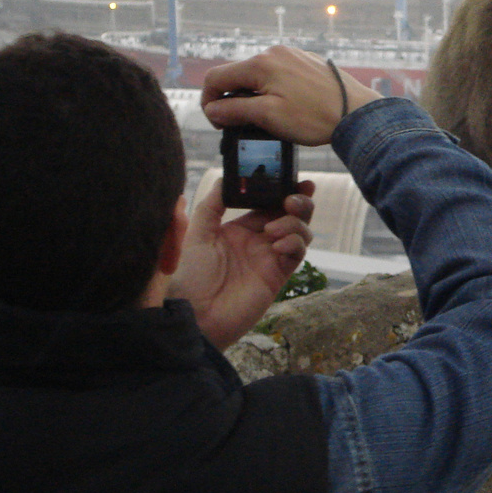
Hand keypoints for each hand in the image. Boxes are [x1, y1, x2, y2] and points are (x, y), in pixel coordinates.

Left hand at [168, 179, 316, 349]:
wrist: (195, 315)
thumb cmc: (190, 277)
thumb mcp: (197, 234)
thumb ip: (212, 205)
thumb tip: (226, 178)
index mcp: (240, 229)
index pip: (269, 203)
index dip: (282, 190)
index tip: (293, 177)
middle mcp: (259, 241)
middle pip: (292, 215)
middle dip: (298, 201)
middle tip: (292, 198)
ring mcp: (270, 258)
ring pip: (300, 231)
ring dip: (294, 222)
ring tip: (272, 229)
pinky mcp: (278, 275)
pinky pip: (297, 253)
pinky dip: (293, 242)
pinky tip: (275, 244)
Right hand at [201, 46, 380, 145]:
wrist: (356, 112)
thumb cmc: (315, 116)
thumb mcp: (268, 117)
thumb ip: (235, 110)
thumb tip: (211, 109)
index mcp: (260, 64)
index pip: (216, 77)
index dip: (210, 102)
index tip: (219, 123)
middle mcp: (274, 52)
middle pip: (237, 75)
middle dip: (233, 100)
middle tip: (244, 125)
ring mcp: (292, 55)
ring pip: (258, 75)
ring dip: (253, 95)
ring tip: (268, 118)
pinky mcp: (306, 62)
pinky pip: (278, 74)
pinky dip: (273, 90)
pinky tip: (287, 107)